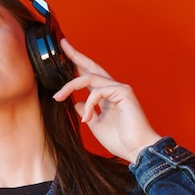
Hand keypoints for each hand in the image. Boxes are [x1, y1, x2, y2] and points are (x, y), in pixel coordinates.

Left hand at [52, 39, 161, 162]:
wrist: (136, 149)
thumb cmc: (120, 139)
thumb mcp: (95, 124)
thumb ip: (86, 111)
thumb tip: (75, 102)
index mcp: (105, 94)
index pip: (88, 74)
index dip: (76, 63)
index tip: (63, 51)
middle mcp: (112, 87)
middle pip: (90, 66)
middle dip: (75, 55)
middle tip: (62, 44)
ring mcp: (119, 88)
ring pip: (88, 78)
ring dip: (69, 87)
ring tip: (58, 97)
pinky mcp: (123, 92)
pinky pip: (97, 92)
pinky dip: (88, 105)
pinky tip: (87, 119)